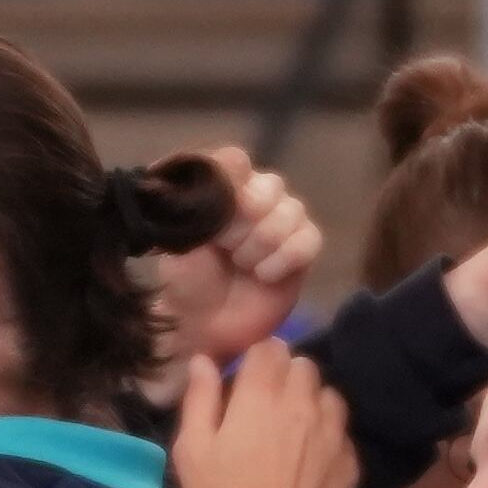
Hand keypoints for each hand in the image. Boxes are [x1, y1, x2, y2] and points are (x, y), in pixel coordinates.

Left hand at [149, 148, 322, 366]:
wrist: (206, 327)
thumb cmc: (187, 282)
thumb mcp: (178, 242)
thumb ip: (196, 205)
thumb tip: (219, 177)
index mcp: (222, 186)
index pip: (234, 160)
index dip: (229, 180)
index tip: (217, 207)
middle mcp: (255, 195)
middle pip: (269, 185)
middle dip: (244, 220)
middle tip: (225, 247)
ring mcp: (283, 220)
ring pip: (291, 211)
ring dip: (262, 242)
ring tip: (242, 265)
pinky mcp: (303, 248)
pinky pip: (309, 239)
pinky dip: (284, 258)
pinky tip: (264, 275)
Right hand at [173, 345, 354, 487]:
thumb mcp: (192, 451)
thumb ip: (199, 399)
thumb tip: (205, 361)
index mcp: (261, 395)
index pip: (271, 347)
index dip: (257, 359)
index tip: (247, 379)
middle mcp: (303, 403)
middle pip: (303, 365)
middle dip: (286, 376)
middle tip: (268, 405)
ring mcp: (332, 431)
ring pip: (328, 393)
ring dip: (312, 401)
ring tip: (295, 428)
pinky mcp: (350, 460)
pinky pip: (342, 430)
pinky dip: (328, 434)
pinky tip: (313, 457)